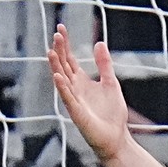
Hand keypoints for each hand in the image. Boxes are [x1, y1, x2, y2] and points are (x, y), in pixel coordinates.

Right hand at [47, 25, 132, 163]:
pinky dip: (63, 87)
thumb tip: (99, 43)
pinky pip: (68, 98)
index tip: (60, 28)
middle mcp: (74, 88)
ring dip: (56, 66)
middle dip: (60, 50)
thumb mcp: (111, 84)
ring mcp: (73, 100)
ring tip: (51, 51)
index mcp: (81, 81)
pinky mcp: (77, 112)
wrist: (116, 138)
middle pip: (63, 65)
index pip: (69, 59)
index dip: (65, 44)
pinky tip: (58, 76)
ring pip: (62, 80)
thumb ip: (104, 65)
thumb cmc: (112, 114)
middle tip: (56, 34)